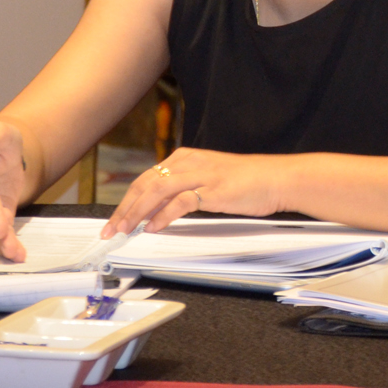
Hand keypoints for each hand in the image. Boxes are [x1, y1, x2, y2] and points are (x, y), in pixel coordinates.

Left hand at [103, 147, 284, 236]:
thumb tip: (158, 210)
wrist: (276, 178)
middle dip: (124, 207)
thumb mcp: (209, 180)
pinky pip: (179, 201)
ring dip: (136, 211)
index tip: (116, 219)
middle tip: (111, 228)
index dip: (127, 200)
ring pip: (157, 189)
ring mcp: (201, 174)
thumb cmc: (247, 182)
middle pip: (146, 182)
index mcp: (187, 157)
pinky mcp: (212, 188)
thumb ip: (185, 189)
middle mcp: (190, 162)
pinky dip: (162, 215)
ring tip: (125, 229)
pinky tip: (152, 227)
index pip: (147, 178)